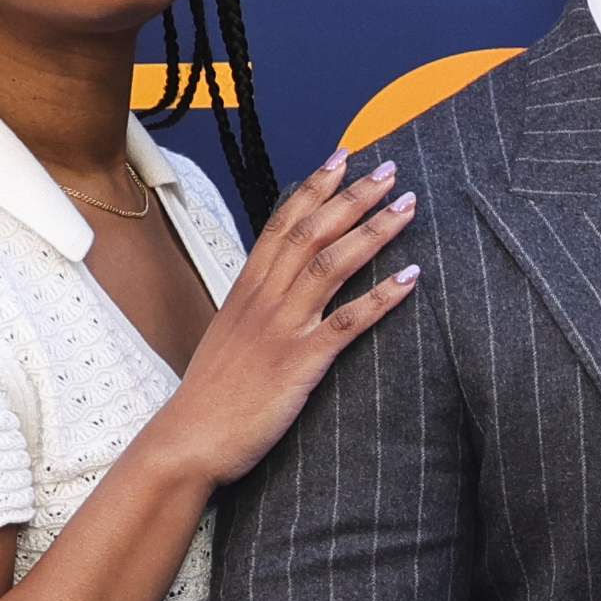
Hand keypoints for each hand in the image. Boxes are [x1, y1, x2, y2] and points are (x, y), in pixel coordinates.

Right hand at [136, 155, 418, 486]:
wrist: (188, 441)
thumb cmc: (211, 397)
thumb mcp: (229, 338)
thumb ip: (255, 309)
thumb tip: (277, 291)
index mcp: (245, 290)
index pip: (282, 223)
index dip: (315, 188)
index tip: (342, 158)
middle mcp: (263, 301)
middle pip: (311, 232)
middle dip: (353, 196)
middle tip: (391, 170)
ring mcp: (281, 329)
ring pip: (330, 264)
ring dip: (372, 231)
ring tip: (407, 206)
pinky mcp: (299, 363)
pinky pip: (347, 322)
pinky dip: (381, 297)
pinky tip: (411, 278)